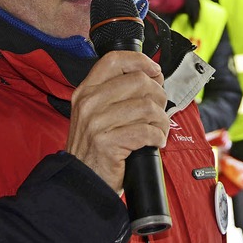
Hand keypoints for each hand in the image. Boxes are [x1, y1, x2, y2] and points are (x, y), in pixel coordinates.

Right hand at [65, 51, 168, 192]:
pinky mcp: (107, 143)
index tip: (155, 71)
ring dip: (161, 120)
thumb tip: (154, 78)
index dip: (140, 61)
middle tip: (159, 111)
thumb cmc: (95, 148)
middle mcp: (89, 103)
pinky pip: (146, 131)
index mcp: (86, 91)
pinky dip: (158, 137)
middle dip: (158, 95)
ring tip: (159, 129)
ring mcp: (96, 123)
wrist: (81, 182)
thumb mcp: (96, 113)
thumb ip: (117, 93)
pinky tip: (155, 142)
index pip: (114, 60)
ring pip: (147, 107)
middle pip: (138, 81)